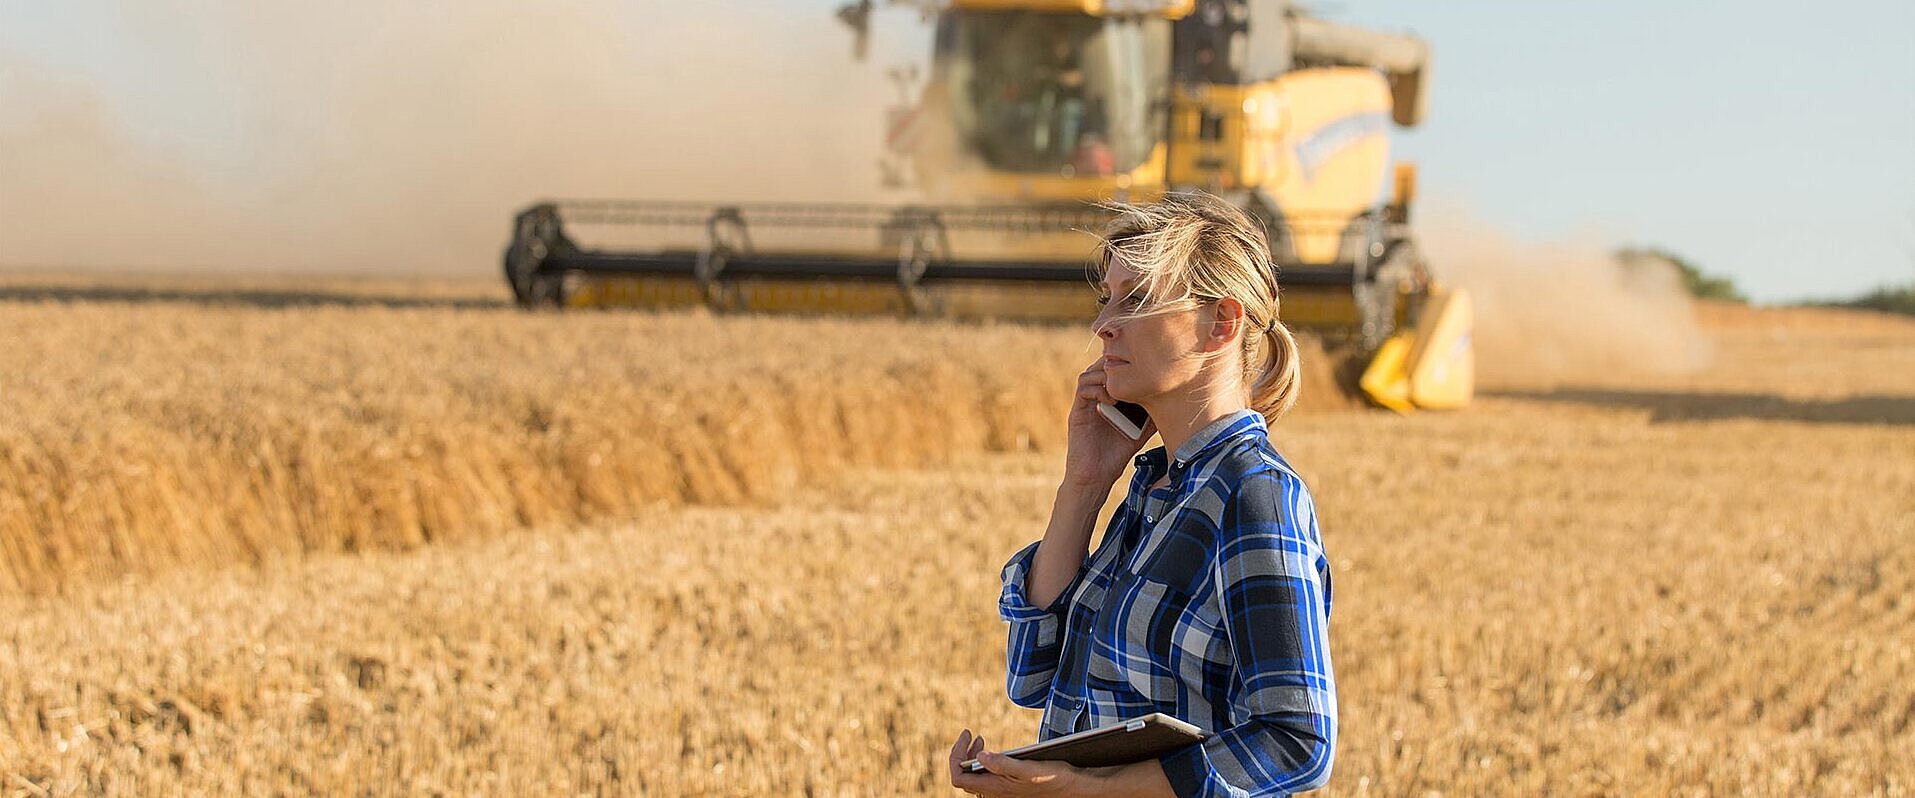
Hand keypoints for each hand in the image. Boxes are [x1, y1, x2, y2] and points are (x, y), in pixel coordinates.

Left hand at [948, 729, 1088, 796]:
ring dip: (971, 756)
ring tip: (979, 740)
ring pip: (974, 775)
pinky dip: (984, 760)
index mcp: (995, 787)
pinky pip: (986, 775)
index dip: (956, 756)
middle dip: (961, 753)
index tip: (966, 736)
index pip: (959, 777)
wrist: (1070, 787)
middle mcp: (994, 791)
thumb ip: (1002, 764)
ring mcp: (1001, 789)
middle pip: (963, 776)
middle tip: (971, 735)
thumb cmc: (1052, 778)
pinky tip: (993, 751)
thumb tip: (979, 757)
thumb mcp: (1027, 768)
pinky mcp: (1008, 785)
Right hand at [1062, 360, 1156, 489]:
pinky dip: (1097, 389)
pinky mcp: (1077, 413)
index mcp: (1107, 399)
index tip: (1141, 366)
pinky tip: (1111, 400)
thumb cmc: (1116, 456)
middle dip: (1114, 365)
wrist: (1096, 477)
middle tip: (1131, 370)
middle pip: (1099, 367)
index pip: (1112, 371)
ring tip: (1121, 387)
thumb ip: (1150, 417)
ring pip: (1089, 374)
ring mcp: (1085, 405)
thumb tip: (1172, 404)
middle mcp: (1094, 398)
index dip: (1124, 364)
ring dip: (1105, 376)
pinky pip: (1083, 390)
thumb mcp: (1139, 432)